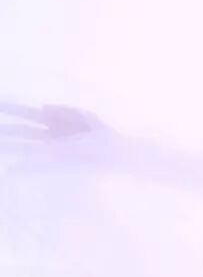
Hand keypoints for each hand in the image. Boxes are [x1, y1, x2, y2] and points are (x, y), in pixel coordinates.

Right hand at [0, 102, 116, 166]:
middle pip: (21, 130)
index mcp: (54, 122)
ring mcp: (53, 149)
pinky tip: (11, 169)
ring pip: (25, 146)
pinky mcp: (61, 161)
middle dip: (5, 129)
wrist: (117, 151)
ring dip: (10, 146)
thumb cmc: (103, 133)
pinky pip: (38, 163)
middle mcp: (49, 136)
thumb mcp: (84, 116)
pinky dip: (25, 166)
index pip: (26, 114)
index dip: (11, 109)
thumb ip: (64, 110)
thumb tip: (42, 107)